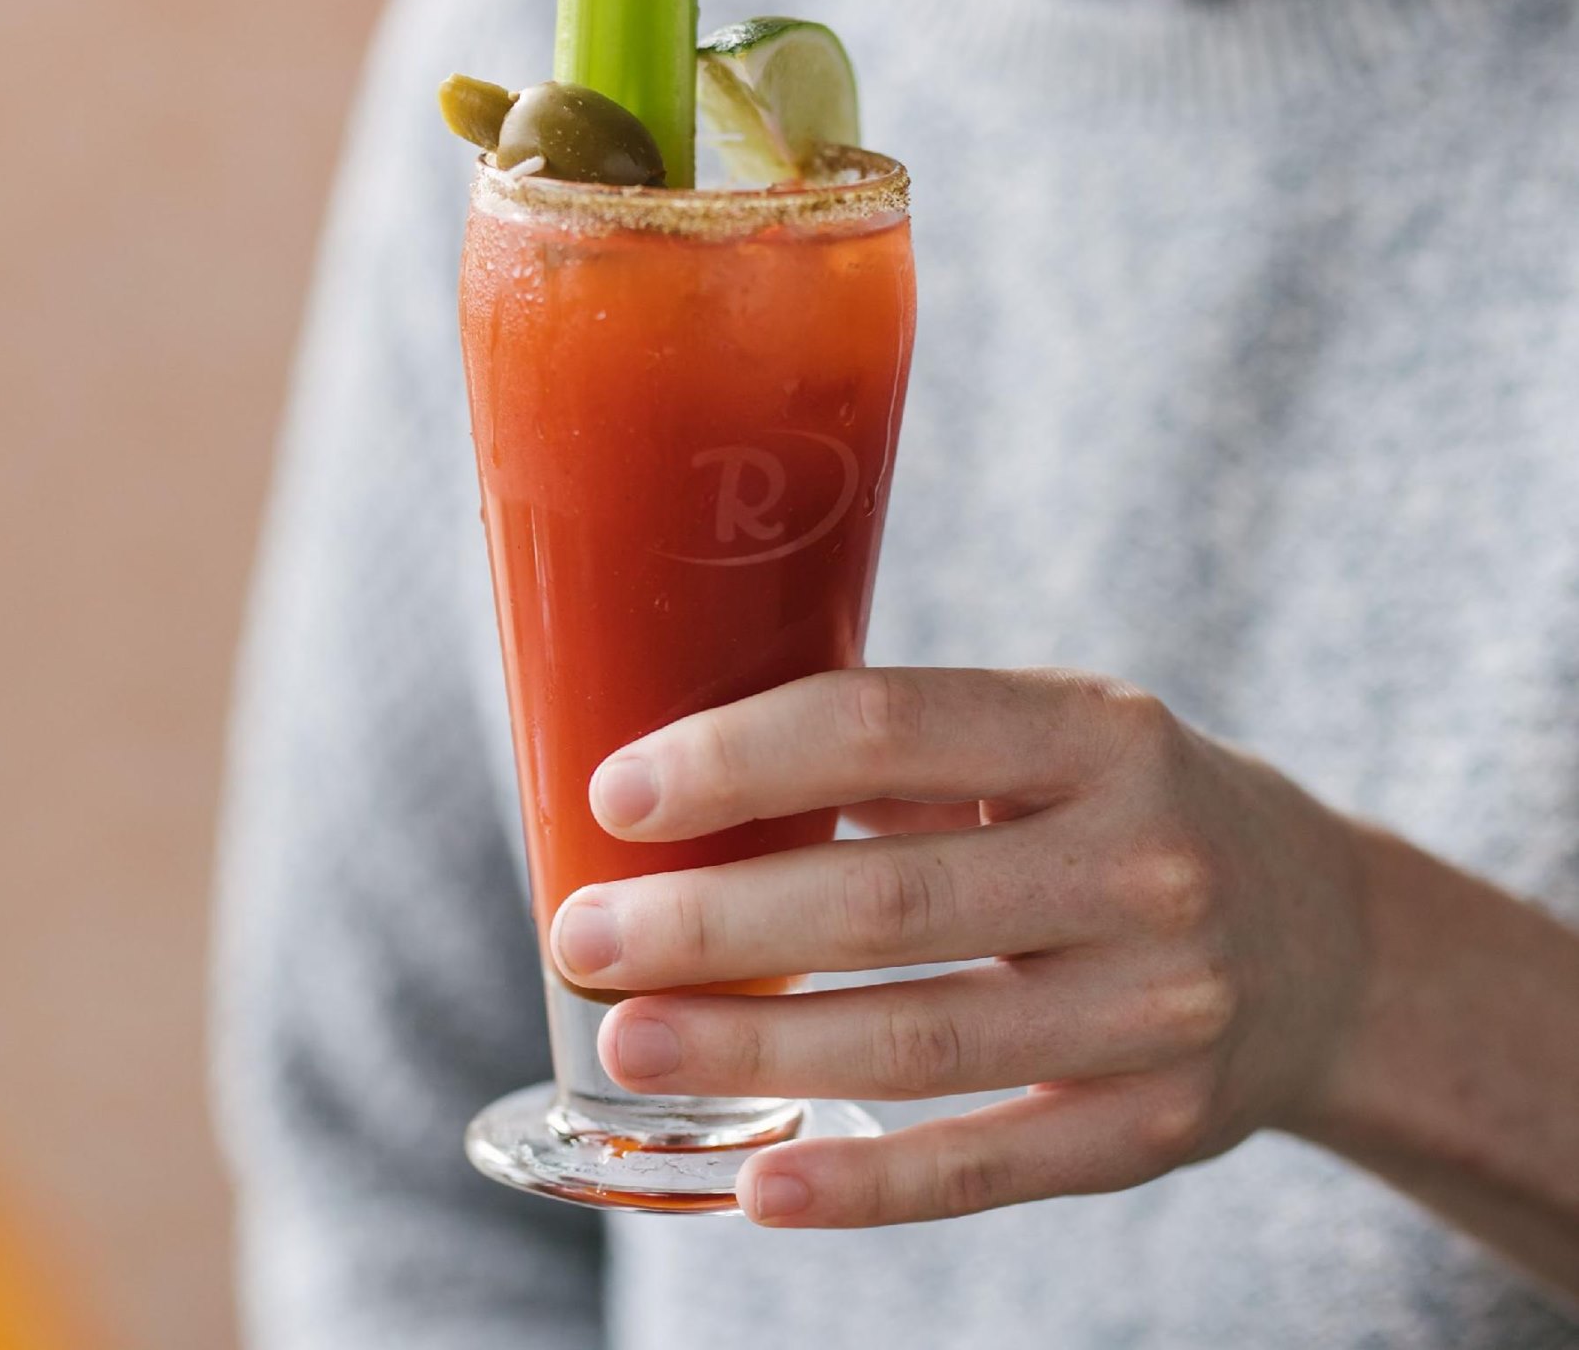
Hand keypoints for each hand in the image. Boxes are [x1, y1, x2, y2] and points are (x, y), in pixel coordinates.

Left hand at [549, 667, 1369, 1227]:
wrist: (1326, 941)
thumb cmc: (1125, 811)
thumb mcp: (1053, 738)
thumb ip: (902, 755)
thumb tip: (690, 788)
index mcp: (1097, 730)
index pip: (889, 726)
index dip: (740, 759)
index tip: (619, 794)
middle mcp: (1141, 859)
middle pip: (888, 900)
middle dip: (713, 924)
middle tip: (583, 935)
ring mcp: (1158, 1004)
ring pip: (921, 1041)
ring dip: (755, 1053)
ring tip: (628, 1045)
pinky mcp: (1153, 1127)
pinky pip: (989, 1167)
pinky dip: (867, 1183)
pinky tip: (760, 1184)